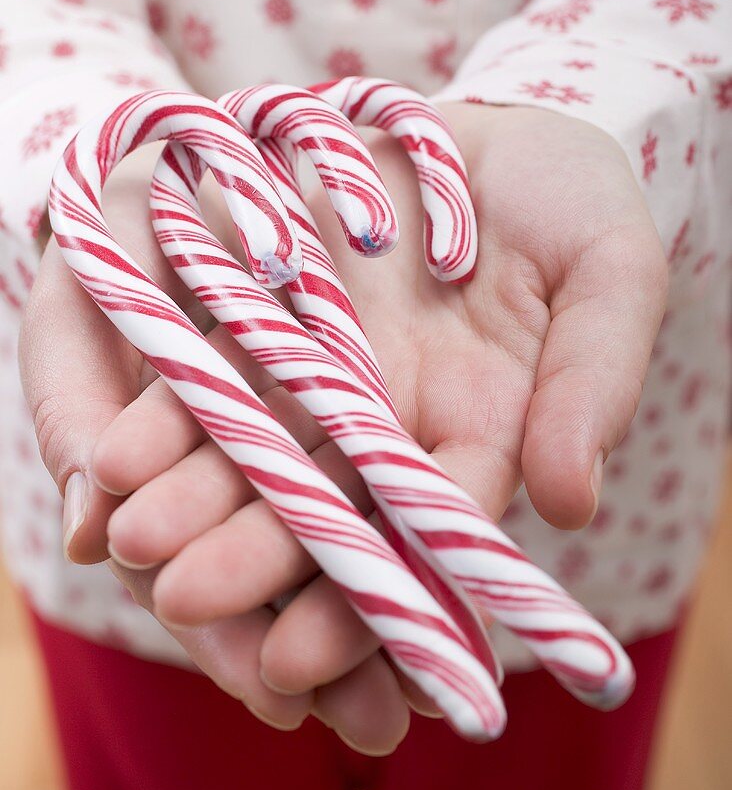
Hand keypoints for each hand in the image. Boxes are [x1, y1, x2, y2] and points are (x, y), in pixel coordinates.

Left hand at [94, 102, 666, 751]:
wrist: (504, 133)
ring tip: (127, 540)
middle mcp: (396, 415)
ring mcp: (333, 363)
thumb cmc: (575, 201)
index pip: (422, 531)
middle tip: (179, 602)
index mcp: (485, 428)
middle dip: (251, 555)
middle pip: (323, 500)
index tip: (297, 656)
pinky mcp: (280, 306)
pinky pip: (223, 360)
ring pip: (259, 442)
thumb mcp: (614, 272)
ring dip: (193, 492)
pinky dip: (175, 406)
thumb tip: (572, 504)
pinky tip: (117, 449)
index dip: (363, 596)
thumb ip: (596, 384)